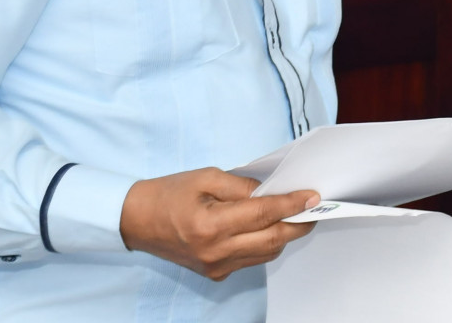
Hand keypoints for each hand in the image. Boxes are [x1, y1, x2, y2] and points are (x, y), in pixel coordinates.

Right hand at [119, 168, 319, 280]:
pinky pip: (251, 261)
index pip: (264, 214)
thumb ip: (243, 185)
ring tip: (296, 215)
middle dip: (299, 223)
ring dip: (285, 235)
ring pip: (266, 253)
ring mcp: (215, 266)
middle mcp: (215, 251)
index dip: (292, 204)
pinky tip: (270, 228)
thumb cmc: (169, 194)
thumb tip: (273, 191)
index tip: (313, 195)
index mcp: (211, 224)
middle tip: (315, 208)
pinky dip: (266, 245)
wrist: (136, 221)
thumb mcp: (206, 177)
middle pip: (272, 239)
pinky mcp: (214, 273)